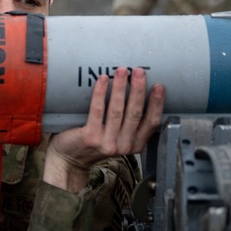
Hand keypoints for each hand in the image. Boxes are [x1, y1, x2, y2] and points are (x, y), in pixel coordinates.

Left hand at [44, 67, 163, 192]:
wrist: (71, 159)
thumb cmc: (96, 142)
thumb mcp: (120, 137)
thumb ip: (130, 123)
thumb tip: (139, 90)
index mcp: (135, 144)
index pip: (151, 123)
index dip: (156, 104)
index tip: (159, 86)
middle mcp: (124, 145)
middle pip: (135, 113)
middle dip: (138, 90)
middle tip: (139, 72)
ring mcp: (107, 142)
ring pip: (117, 110)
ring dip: (120, 88)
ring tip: (121, 71)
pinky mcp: (91, 137)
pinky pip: (97, 110)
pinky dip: (101, 93)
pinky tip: (103, 80)